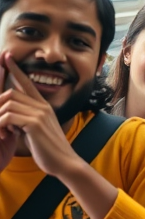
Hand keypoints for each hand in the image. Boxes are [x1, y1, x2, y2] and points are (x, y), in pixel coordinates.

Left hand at [0, 53, 81, 178]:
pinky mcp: (35, 123)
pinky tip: (4, 135)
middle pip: (12, 93)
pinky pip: (9, 116)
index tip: (7, 56)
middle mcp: (42, 106)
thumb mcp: (36, 131)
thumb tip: (11, 116)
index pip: (27, 83)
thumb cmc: (49, 150)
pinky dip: (1, 125)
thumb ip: (26, 120)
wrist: (64, 162)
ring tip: (0, 132)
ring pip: (8, 104)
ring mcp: (40, 113)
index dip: (15, 69)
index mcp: (43, 106)